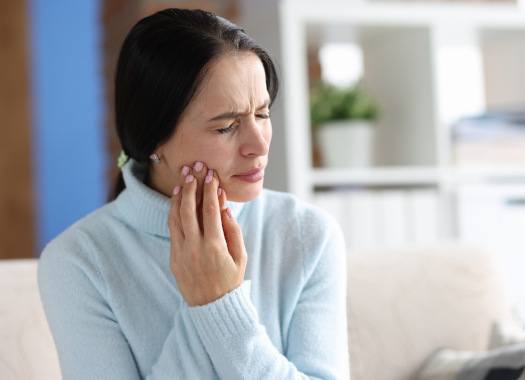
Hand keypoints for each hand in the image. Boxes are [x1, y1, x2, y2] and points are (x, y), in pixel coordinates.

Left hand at [167, 162, 246, 306]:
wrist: (212, 307)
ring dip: (179, 195)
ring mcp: (181, 252)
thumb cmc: (230, 280)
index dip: (210, 190)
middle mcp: (195, 247)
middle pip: (189, 209)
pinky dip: (173, 211)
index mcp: (215, 246)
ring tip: (183, 179)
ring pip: (176, 216)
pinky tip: (176, 199)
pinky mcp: (173, 256)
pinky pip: (172, 228)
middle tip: (194, 169)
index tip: (211, 175)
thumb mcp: (240, 256)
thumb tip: (224, 207)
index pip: (210, 210)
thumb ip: (233, 230)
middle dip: (191, 186)